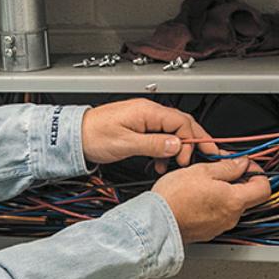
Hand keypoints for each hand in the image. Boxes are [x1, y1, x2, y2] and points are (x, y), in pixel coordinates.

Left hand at [81, 99, 217, 170]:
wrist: (75, 135)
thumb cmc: (93, 135)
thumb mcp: (125, 143)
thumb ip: (153, 144)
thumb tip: (176, 145)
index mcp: (148, 111)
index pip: (181, 122)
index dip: (190, 141)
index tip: (188, 158)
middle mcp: (149, 112)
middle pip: (182, 124)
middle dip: (193, 142)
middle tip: (202, 157)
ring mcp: (145, 119)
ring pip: (172, 132)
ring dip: (176, 149)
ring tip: (173, 166)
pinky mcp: (140, 128)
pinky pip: (161, 137)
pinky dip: (164, 150)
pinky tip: (160, 163)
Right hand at [152, 157, 271, 244]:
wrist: (155, 222)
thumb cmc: (174, 198)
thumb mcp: (202, 170)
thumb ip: (227, 166)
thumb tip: (241, 164)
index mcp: (234, 200)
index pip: (264, 188)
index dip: (258, 174)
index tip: (246, 166)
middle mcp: (231, 217)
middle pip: (248, 197)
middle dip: (238, 182)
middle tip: (222, 170)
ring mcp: (219, 227)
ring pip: (231, 207)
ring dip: (224, 194)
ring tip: (204, 184)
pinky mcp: (206, 233)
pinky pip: (217, 216)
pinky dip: (212, 206)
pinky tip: (197, 198)